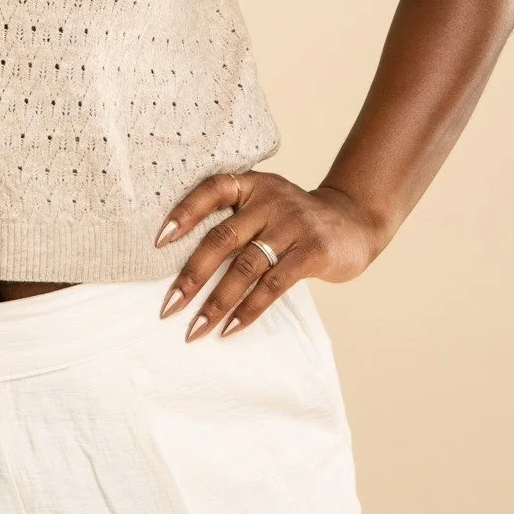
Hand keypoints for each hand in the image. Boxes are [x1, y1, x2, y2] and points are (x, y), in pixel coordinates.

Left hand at [153, 171, 383, 340]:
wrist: (355, 221)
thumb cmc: (295, 220)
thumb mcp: (266, 204)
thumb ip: (234, 220)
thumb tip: (184, 265)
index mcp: (252, 184)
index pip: (211, 190)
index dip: (184, 213)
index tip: (158, 241)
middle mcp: (269, 200)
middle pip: (222, 238)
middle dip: (192, 275)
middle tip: (169, 306)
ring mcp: (292, 225)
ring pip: (245, 267)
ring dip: (217, 302)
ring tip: (196, 328)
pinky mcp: (312, 252)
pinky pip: (273, 286)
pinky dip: (249, 310)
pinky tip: (230, 328)